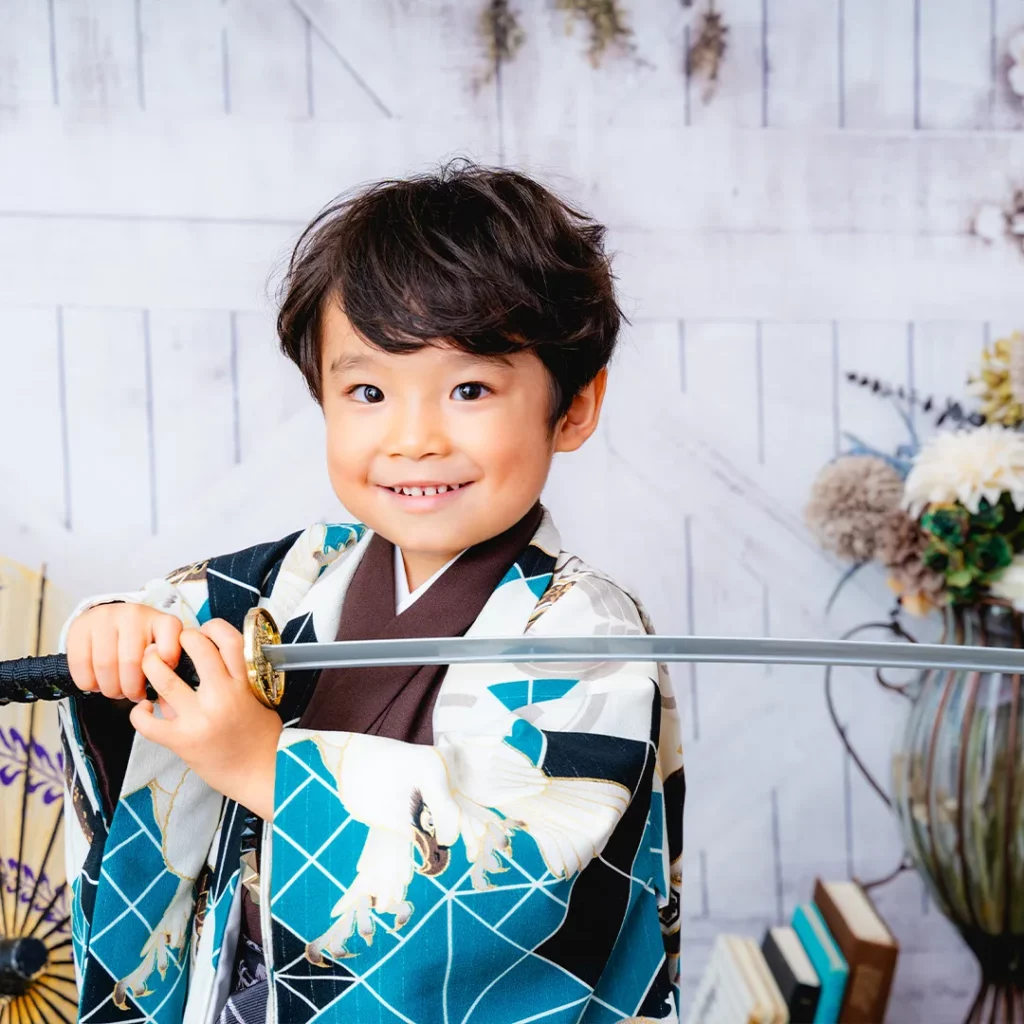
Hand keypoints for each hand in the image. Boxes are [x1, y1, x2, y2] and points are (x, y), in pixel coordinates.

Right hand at [67, 603, 183, 701]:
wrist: (114, 619)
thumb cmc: (143, 642)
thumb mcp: (165, 649)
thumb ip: (169, 670)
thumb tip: (169, 702)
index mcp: (163, 621)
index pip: (168, 645)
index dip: (165, 667)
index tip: (159, 679)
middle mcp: (135, 614)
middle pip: (130, 662)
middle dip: (131, 689)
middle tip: (132, 694)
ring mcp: (106, 617)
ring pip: (104, 665)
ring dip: (109, 688)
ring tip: (115, 690)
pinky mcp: (80, 627)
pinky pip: (80, 664)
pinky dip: (88, 682)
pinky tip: (97, 683)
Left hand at [129, 619, 281, 818]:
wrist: (259, 773)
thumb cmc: (260, 737)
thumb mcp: (256, 698)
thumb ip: (232, 679)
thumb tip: (199, 663)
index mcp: (244, 684)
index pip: (228, 640)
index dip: (211, 627)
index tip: (202, 630)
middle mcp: (221, 696)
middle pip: (195, 648)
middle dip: (178, 639)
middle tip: (170, 644)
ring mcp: (199, 719)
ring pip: (164, 680)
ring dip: (151, 666)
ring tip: (150, 665)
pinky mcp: (182, 741)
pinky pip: (148, 723)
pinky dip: (139, 713)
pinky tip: (145, 709)